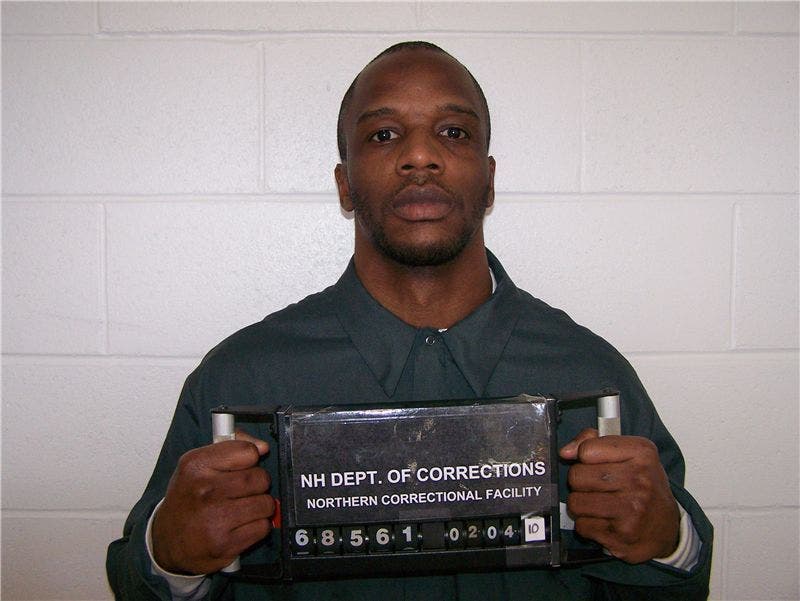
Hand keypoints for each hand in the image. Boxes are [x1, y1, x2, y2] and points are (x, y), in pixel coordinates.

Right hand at [152, 431, 274, 574]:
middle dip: (257, 485)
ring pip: (266, 503)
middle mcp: (205, 491)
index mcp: (196, 466)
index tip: (244, 466)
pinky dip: (256, 527)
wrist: (167, 541)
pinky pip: (263, 527)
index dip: (251, 459)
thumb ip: (232, 446)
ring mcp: (216, 519)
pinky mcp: (225, 544)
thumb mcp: (198, 465)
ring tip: (241, 508)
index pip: (247, 451)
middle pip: (261, 478)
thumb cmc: (187, 499)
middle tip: (242, 491)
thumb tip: (262, 446)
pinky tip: (239, 526)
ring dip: (259, 507)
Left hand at [559, 428, 679, 563]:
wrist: (667, 529)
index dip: (583, 457)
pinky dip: (588, 525)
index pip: (586, 449)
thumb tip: (566, 452)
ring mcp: (631, 508)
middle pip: (576, 476)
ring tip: (599, 505)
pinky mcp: (622, 534)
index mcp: (641, 453)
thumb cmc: (644, 487)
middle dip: (581, 483)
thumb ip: (594, 442)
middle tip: (597, 487)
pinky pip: (582, 525)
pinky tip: (604, 521)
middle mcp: (639, 479)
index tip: (593, 463)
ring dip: (582, 505)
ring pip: (575, 502)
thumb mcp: (629, 454)